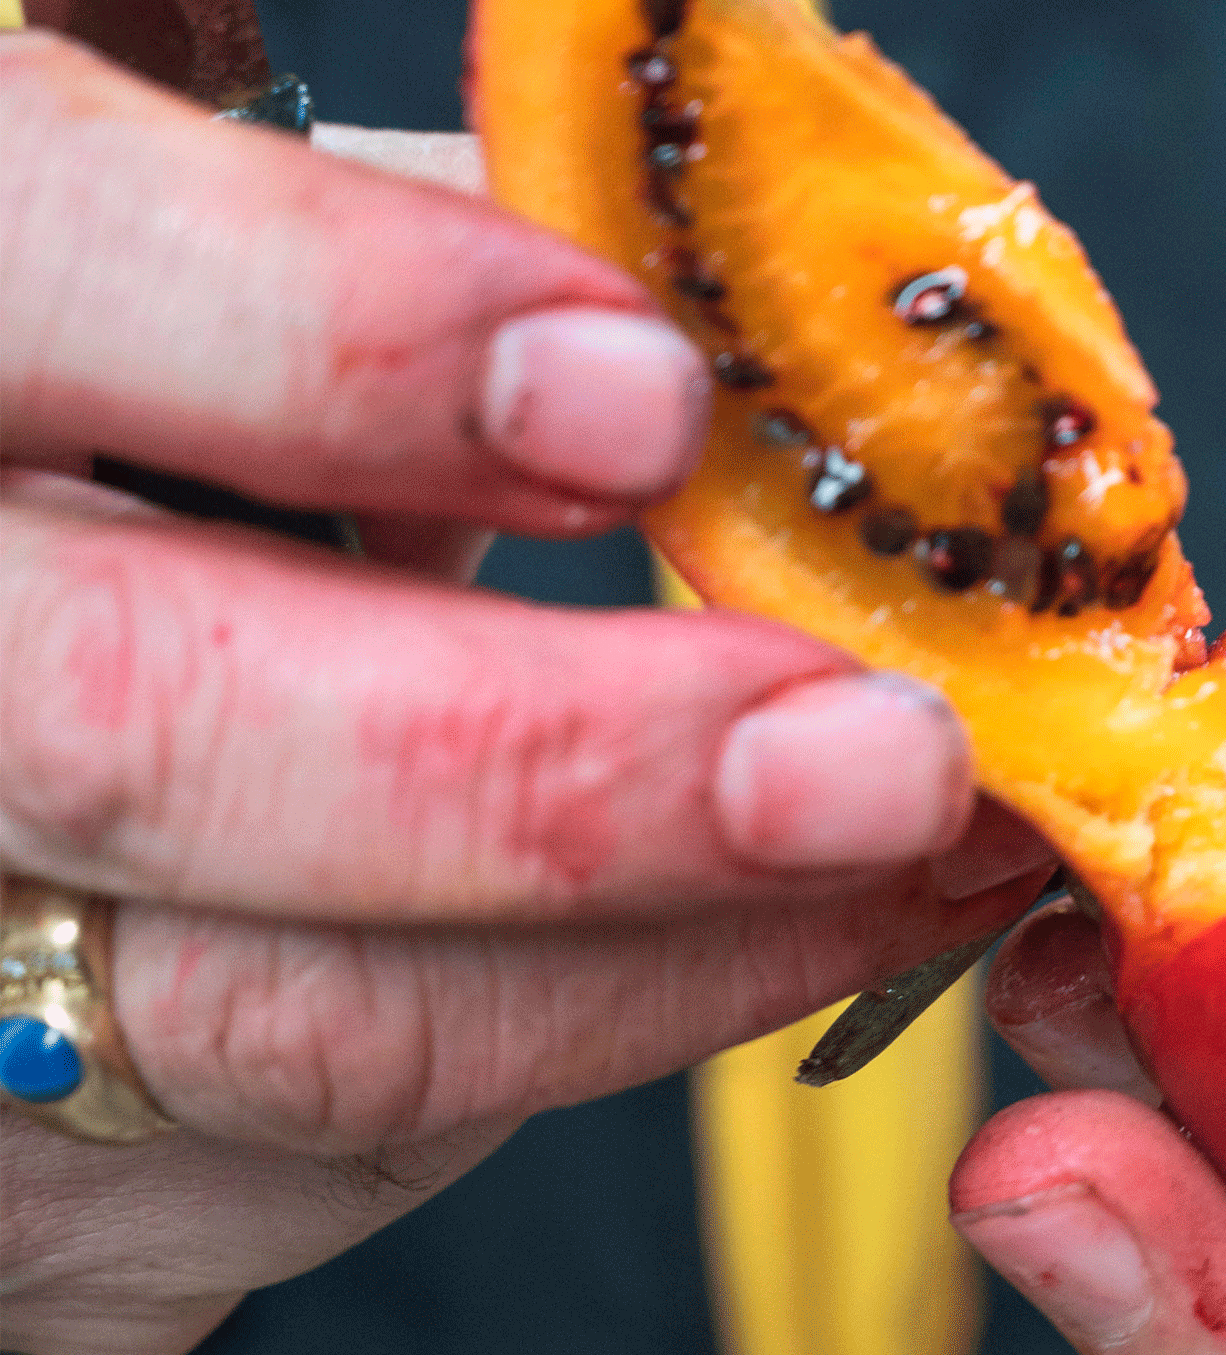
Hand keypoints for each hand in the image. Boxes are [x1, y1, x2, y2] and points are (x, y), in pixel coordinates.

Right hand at [0, 33, 1054, 1354]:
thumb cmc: (136, 470)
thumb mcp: (224, 304)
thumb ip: (412, 260)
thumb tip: (743, 298)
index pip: (55, 264)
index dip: (344, 326)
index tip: (650, 396)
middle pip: (151, 727)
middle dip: (571, 755)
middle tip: (884, 750)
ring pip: (286, 1010)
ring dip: (674, 943)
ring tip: (929, 844)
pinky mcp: (35, 1173)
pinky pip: (342, 1149)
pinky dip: (616, 1030)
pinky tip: (795, 933)